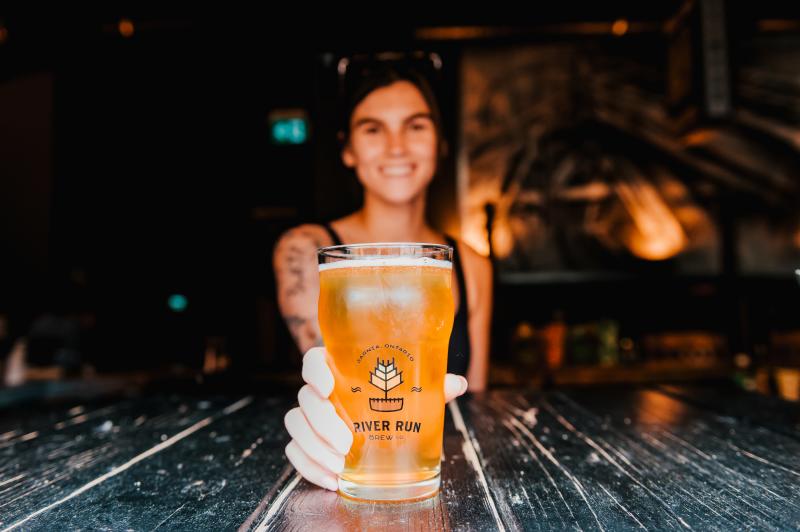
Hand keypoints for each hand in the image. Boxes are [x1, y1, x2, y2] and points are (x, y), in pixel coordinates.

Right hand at [284, 347, 468, 490]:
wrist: (382, 421)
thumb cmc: (393, 398)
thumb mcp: (412, 391)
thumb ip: (431, 385)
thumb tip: (459, 383)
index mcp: (338, 369)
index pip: (313, 360)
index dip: (315, 371)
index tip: (328, 385)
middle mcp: (319, 391)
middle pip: (305, 399)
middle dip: (322, 423)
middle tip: (346, 443)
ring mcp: (310, 417)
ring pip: (296, 426)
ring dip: (315, 448)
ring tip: (340, 466)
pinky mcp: (307, 441)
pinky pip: (296, 452)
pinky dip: (309, 467)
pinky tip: (331, 479)